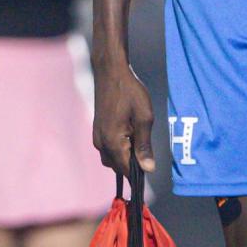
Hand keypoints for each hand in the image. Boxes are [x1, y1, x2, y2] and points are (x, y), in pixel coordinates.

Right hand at [91, 55, 155, 176]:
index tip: (150, 171)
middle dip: (132, 165)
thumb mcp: (144, 118)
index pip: (126, 170)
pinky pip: (107, 149)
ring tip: (138, 139)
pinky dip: (118, 149)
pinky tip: (129, 134)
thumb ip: (145, 146)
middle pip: (117, 167)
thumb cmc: (130, 92)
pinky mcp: (97, 130)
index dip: (139, 174)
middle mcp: (101, 143)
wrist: (111, 72)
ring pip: (111, 159)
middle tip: (146, 150)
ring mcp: (97, 137)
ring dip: (124, 157)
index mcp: (112, 142)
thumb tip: (148, 169)